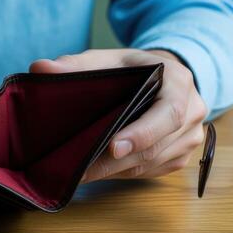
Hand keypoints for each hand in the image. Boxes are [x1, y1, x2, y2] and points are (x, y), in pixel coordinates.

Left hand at [30, 49, 206, 181]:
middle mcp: (193, 111)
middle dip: (115, 161)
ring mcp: (190, 137)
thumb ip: (74, 65)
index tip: (112, 147)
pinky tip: (97, 171)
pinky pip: (150, 171)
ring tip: (80, 173)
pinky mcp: (180, 156)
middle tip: (80, 171)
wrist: (160, 77)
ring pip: (151, 163)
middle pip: (156, 146)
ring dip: (115, 171)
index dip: (142, 133)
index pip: (169, 113)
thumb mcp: (105, 59)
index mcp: (179, 82)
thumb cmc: (130, 69)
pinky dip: (122, 173)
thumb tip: (40, 68)